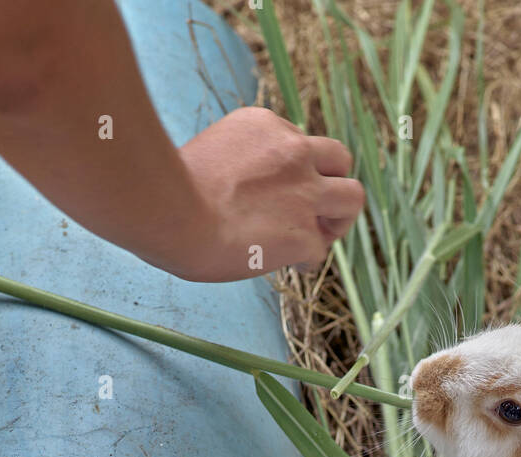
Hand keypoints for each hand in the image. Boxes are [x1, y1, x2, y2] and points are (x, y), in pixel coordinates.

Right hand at [168, 107, 363, 280]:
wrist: (168, 210)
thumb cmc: (168, 189)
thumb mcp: (207, 154)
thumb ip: (236, 165)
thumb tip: (233, 195)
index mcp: (265, 126)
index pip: (298, 144)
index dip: (293, 171)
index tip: (275, 191)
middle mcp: (292, 151)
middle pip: (339, 158)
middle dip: (331, 183)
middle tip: (315, 208)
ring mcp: (304, 192)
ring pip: (352, 198)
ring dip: (338, 219)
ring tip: (317, 236)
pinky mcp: (303, 233)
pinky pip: (320, 250)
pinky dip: (306, 260)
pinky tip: (291, 266)